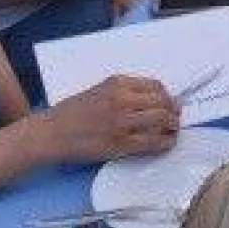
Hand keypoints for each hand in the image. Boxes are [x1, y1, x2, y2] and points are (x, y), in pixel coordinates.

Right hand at [38, 75, 179, 162]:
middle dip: (174, 110)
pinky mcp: (120, 144)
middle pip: (162, 102)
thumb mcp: (100, 90)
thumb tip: (152, 98)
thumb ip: (124, 91)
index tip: (171, 101)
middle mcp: (122, 100)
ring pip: (161, 120)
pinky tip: (167, 142)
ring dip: (173, 125)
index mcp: (118, 83)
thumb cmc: (73, 111)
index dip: (167, 95)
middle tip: (176, 117)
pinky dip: (164, 142)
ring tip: (174, 130)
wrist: (52, 132)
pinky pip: (151, 142)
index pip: (155, 86)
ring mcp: (122, 122)